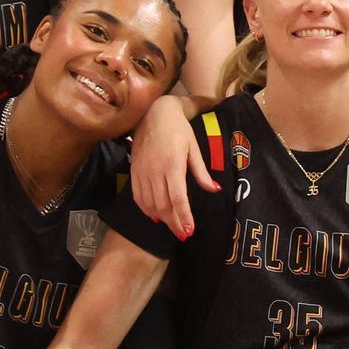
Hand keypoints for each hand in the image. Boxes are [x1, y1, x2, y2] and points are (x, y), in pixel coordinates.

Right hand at [132, 95, 213, 240]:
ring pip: (149, 204)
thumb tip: (214, 189)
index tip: (190, 231)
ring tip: (173, 227)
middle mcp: (155, 171)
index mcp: (172, 165)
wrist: (153, 113)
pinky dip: (146, 210)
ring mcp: (142, 172)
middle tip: (184, 235)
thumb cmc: (179, 129)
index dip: (184, 217)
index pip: (178, 198)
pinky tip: (155, 217)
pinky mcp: (134, 172)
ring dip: (161, 219)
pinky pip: (138, 196)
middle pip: (163, 206)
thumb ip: (201, 172)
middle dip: (174, 223)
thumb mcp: (194, 148)